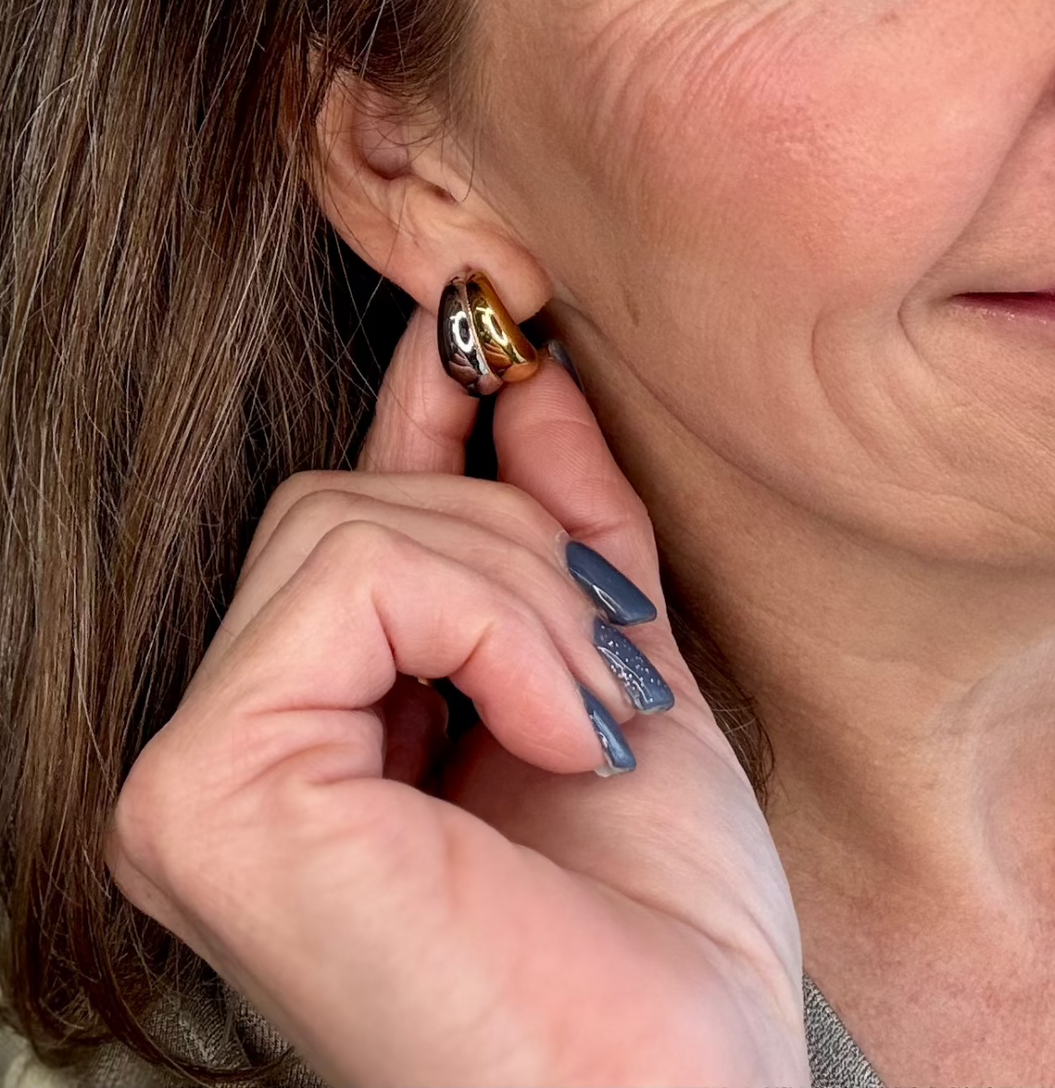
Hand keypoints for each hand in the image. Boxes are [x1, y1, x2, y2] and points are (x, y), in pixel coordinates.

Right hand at [106, 304, 810, 1087]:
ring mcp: (196, 782)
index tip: (482, 323)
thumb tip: (516, 367)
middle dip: (512, 547)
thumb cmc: (654, 935)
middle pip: (337, 510)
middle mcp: (226, 762)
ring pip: (343, 526)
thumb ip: (557, 520)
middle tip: (609, 668)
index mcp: (315, 745)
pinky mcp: (205, 793)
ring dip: (516, 590)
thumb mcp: (615, 673)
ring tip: (589, 717)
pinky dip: (489, 626)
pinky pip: (352, 580)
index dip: (414, 417)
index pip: (342, 526)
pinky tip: (548, 736)